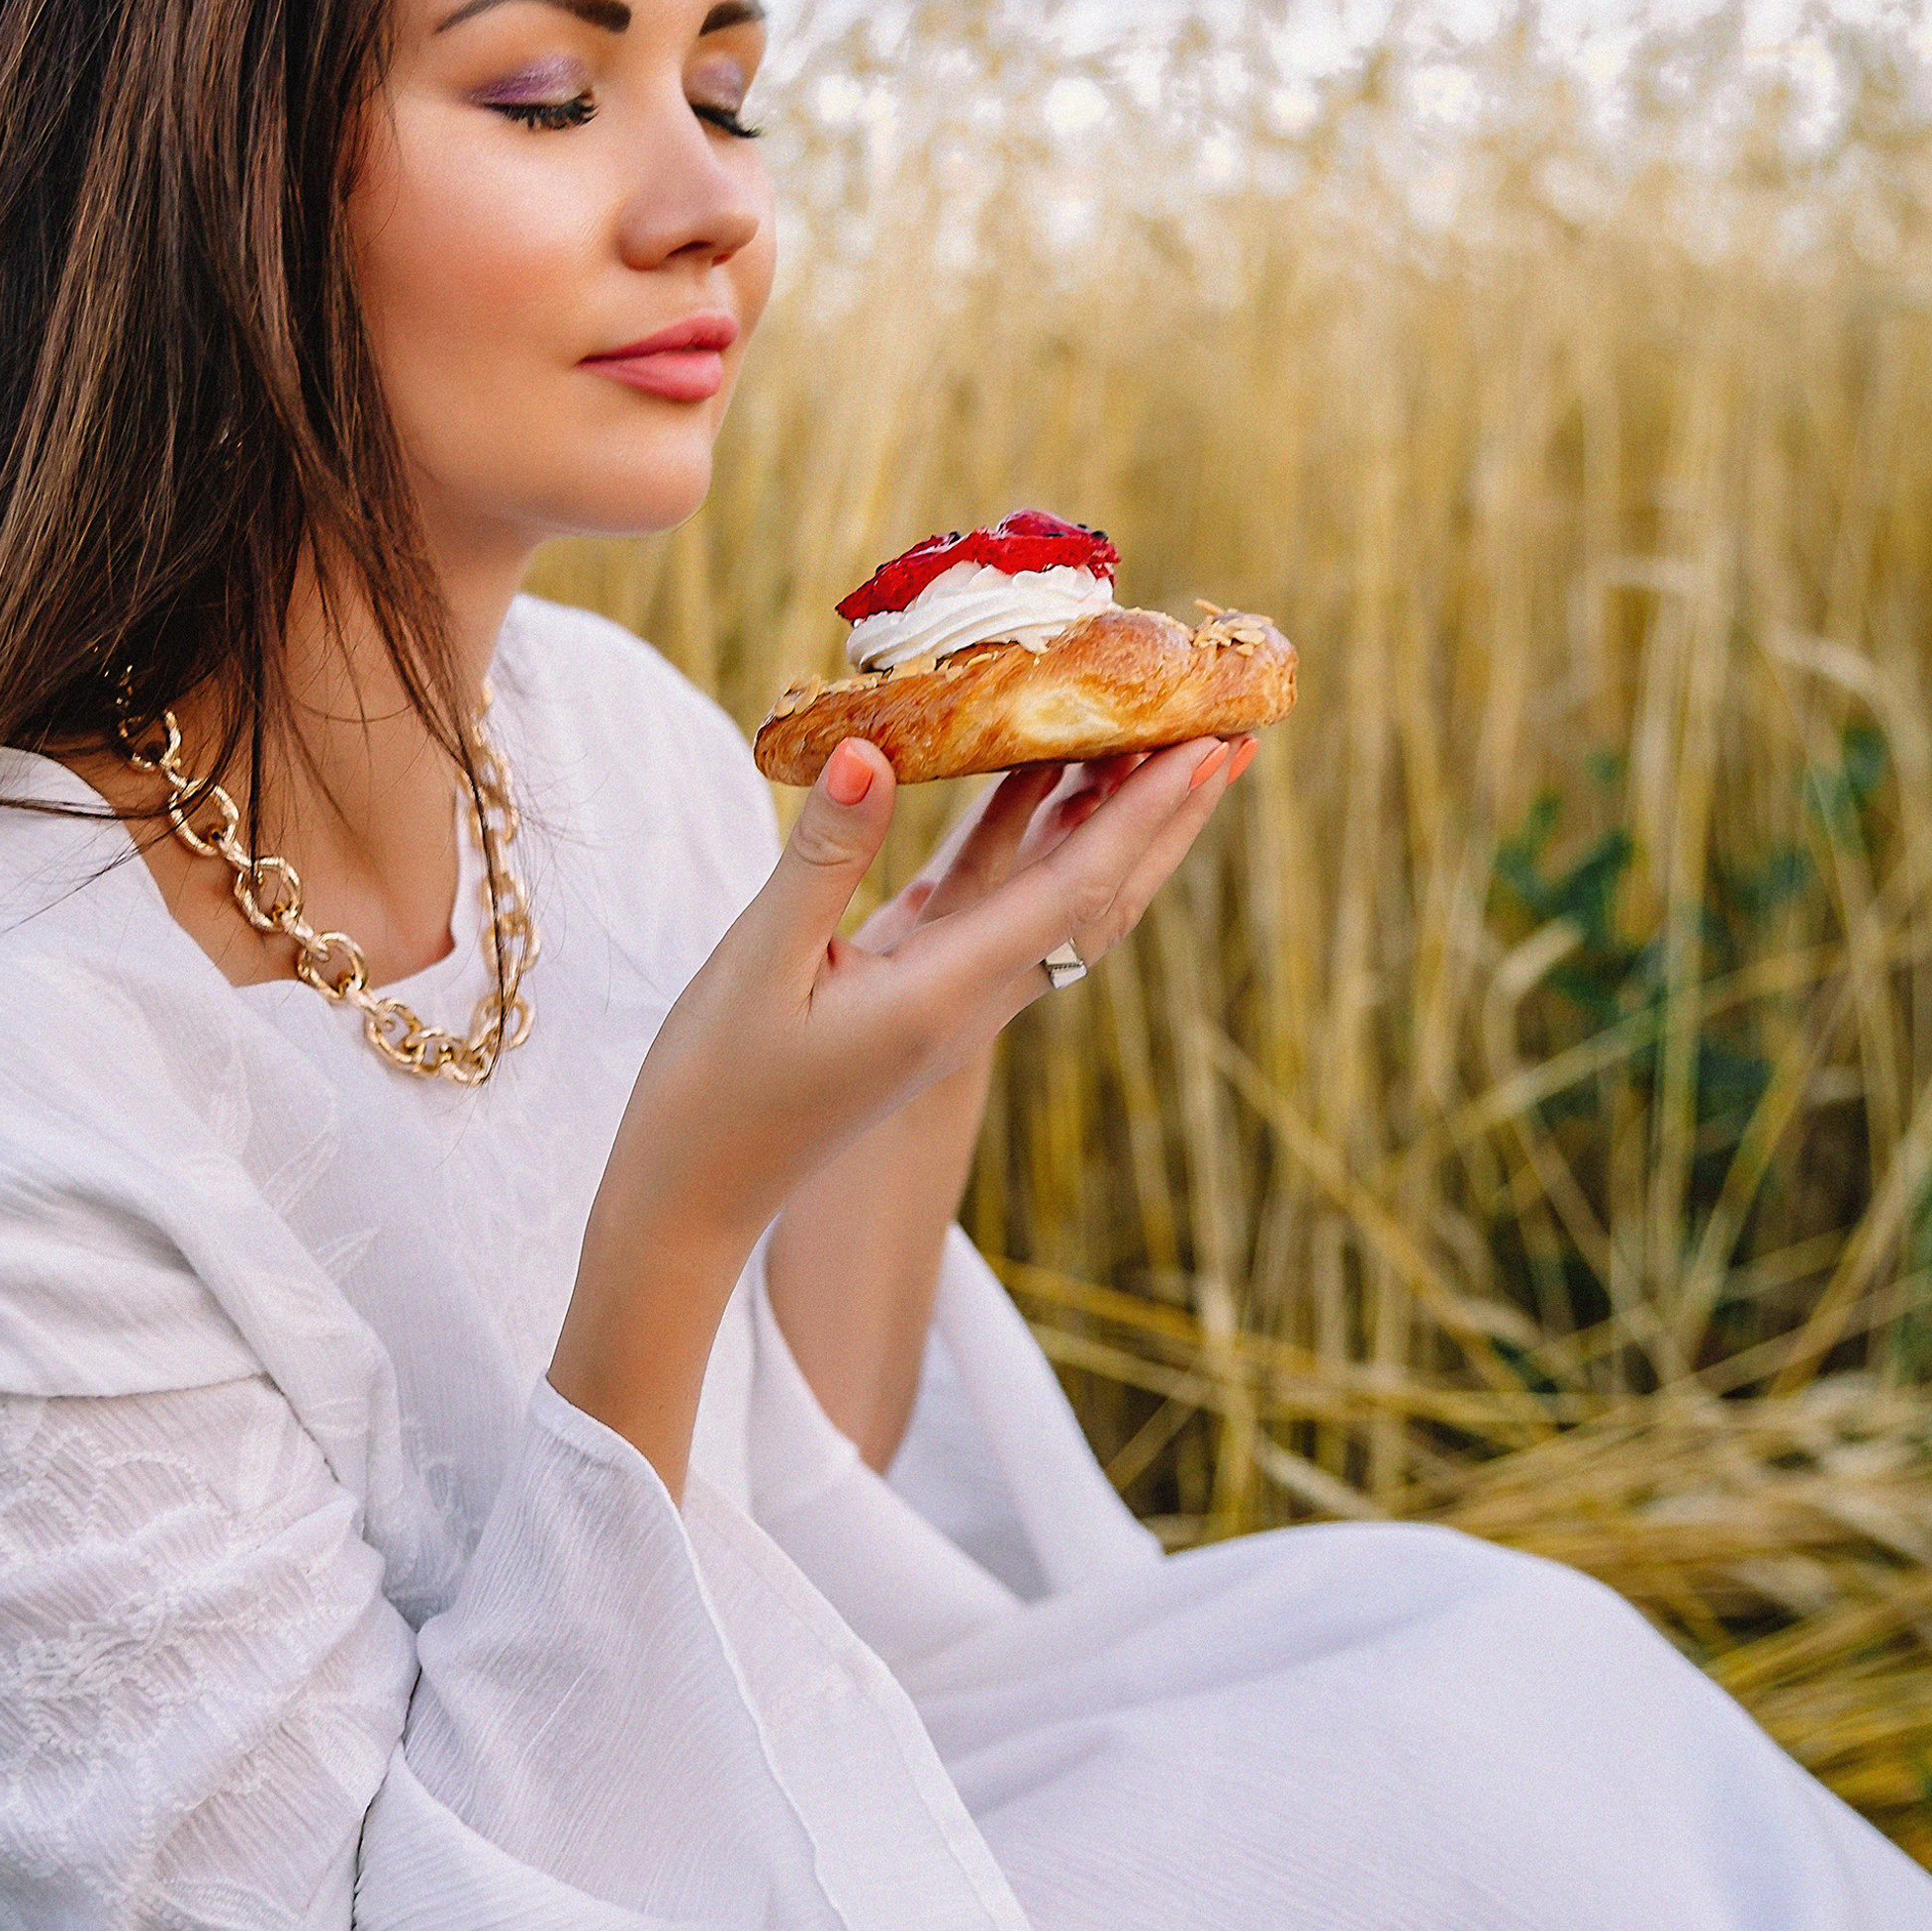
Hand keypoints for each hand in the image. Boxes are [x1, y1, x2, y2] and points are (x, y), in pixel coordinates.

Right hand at [769, 744, 1253, 1467]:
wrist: (694, 1195)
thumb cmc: (715, 1091)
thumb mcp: (759, 964)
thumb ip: (823, 857)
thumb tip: (868, 751)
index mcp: (945, 996)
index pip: (1071, 892)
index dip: (1142, 816)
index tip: (1207, 751)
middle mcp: (970, 999)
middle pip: (1099, 898)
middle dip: (1168, 819)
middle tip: (1236, 736)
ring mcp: (950, 997)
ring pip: (1057, 898)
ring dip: (1112, 821)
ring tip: (1161, 739)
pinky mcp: (917, 988)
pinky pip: (998, 899)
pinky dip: (1031, 834)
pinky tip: (1038, 775)